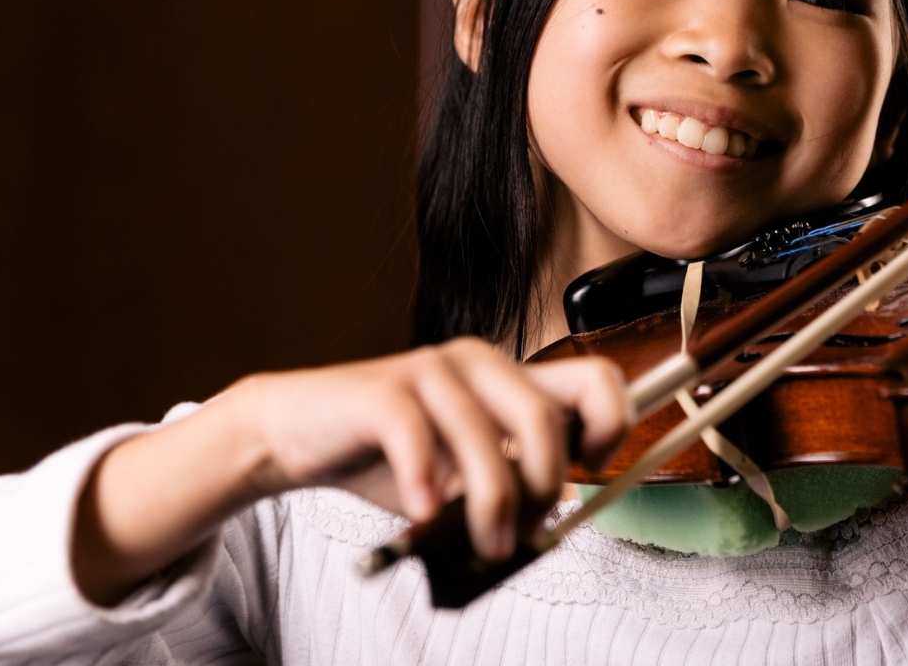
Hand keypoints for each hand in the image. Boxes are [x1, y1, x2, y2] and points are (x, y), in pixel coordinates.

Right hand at [229, 338, 627, 559]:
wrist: (297, 433)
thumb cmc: (386, 457)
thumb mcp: (460, 476)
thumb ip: (506, 485)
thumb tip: (549, 523)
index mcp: (509, 378)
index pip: (596, 378)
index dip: (611, 427)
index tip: (590, 474)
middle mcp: (479, 363)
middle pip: (544, 414)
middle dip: (542, 484)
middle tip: (522, 532)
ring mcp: (430, 370)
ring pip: (485, 433)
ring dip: (491, 503)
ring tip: (483, 544)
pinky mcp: (382, 389)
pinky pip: (417, 434)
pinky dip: (427, 482)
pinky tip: (424, 514)